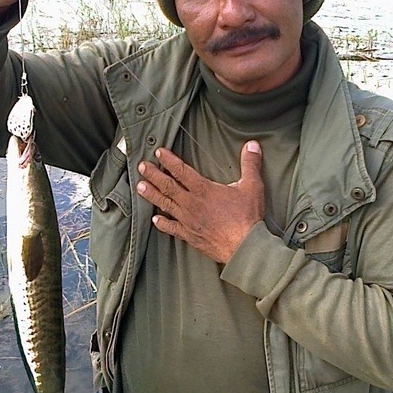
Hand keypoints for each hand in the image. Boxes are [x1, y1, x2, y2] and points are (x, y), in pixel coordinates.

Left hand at [136, 142, 265, 264]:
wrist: (243, 247)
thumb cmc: (247, 217)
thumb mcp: (252, 186)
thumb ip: (250, 164)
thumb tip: (252, 145)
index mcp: (204, 190)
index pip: (181, 170)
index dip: (169, 160)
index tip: (158, 152)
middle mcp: (192, 204)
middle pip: (168, 186)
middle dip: (153, 174)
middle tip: (141, 166)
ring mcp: (188, 220)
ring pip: (166, 204)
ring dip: (152, 195)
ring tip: (139, 187)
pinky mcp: (190, 235)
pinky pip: (172, 228)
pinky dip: (162, 223)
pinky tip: (155, 220)